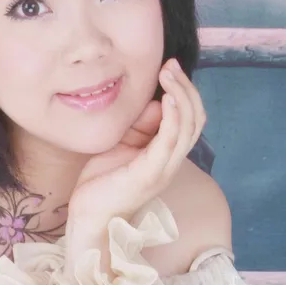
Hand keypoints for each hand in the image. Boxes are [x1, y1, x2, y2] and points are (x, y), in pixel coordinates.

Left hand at [67, 58, 206, 226]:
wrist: (90, 219)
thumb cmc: (101, 184)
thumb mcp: (121, 144)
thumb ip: (138, 126)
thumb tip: (154, 102)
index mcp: (166, 155)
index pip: (189, 119)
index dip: (184, 92)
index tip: (169, 68)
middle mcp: (171, 162)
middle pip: (195, 119)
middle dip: (186, 88)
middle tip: (170, 65)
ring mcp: (164, 169)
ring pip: (188, 127)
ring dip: (181, 95)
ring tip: (169, 74)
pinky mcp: (150, 174)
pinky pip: (170, 141)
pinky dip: (172, 117)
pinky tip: (166, 99)